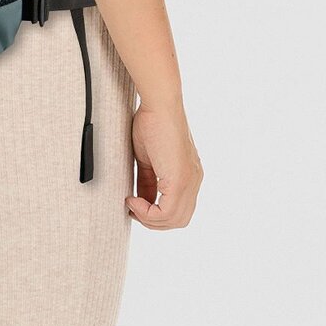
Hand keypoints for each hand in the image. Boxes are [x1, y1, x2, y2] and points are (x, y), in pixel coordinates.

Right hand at [125, 97, 202, 228]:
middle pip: (179, 220)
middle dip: (153, 221)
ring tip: (132, 204)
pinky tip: (133, 200)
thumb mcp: (148, 160)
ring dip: (149, 219)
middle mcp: (194, 180)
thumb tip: (140, 199)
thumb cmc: (152, 122)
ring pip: (174, 220)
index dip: (155, 213)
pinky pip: (167, 212)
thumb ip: (147, 181)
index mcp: (189, 175)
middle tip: (133, 209)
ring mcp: (190, 181)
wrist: (159, 104)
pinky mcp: (180, 180)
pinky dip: (147, 213)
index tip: (134, 202)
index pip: (178, 209)